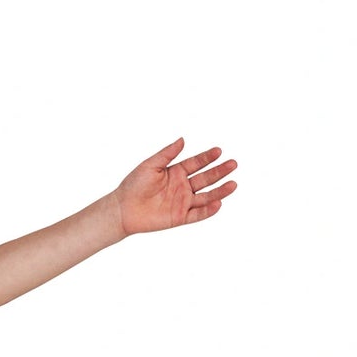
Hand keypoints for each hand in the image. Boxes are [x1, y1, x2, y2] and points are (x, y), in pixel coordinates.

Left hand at [113, 138, 238, 236]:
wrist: (123, 209)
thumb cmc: (133, 185)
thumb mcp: (150, 165)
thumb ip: (167, 153)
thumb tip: (182, 139)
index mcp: (175, 172)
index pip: (196, 163)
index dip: (207, 158)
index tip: (219, 151)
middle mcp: (182, 187)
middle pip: (205, 179)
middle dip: (219, 172)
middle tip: (233, 164)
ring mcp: (182, 202)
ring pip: (205, 197)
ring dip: (219, 191)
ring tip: (233, 184)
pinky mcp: (179, 217)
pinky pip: (197, 214)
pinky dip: (208, 210)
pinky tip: (218, 203)